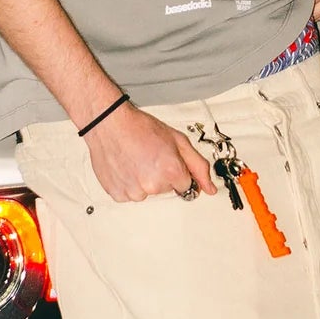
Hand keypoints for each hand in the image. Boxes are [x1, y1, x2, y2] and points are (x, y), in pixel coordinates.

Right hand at [85, 103, 216, 202]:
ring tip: (136, 159)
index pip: (186, 186)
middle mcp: (153, 185)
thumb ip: (198, 166)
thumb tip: (209, 188)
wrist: (109, 123)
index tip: (167, 160)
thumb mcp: (178, 141)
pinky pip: (130, 195)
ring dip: (144, 180)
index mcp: (172, 172)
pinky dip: (129, 183)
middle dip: (162, 175)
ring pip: (147, 193)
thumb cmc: (140, 128)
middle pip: (166, 190)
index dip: (178, 171)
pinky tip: (126, 166)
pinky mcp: (118, 194)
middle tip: (150, 156)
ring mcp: (134, 192)